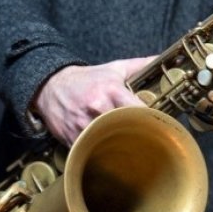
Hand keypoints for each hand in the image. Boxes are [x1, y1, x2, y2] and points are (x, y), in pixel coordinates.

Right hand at [33, 56, 154, 145]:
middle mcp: (98, 107)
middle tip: (143, 141)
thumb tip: (161, 59)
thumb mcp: (114, 68)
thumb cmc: (87, 79)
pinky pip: (90, 150)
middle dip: (134, 135)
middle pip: (124, 128)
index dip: (149, 119)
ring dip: (116, 145)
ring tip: (125, 148)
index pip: (137, 109)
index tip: (156, 125)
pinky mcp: (72, 137)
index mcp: (111, 90)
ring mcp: (83, 124)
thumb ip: (139, 65)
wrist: (51, 85)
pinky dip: (98, 151)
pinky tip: (105, 150)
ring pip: (107, 142)